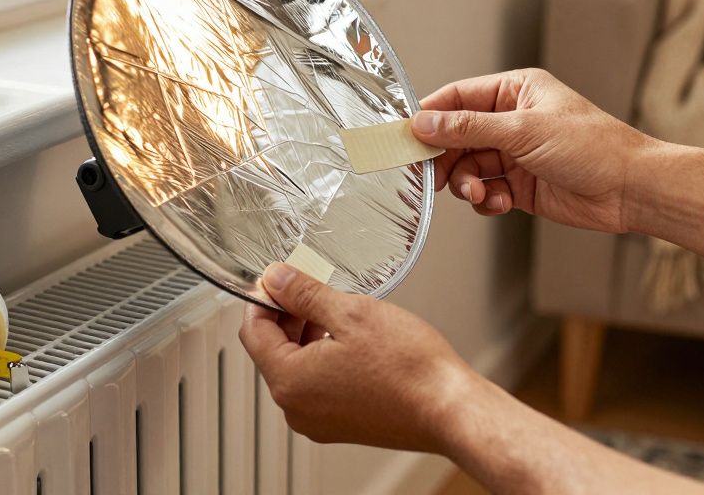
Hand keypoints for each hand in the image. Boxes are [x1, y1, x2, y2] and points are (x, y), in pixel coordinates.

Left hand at [238, 263, 475, 450]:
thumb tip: (275, 279)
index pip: (253, 332)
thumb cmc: (410, 369)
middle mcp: (297, 408)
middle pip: (272, 351)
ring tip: (337, 310)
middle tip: (311, 287)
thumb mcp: (351, 313)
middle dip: (287, 315)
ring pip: (295, 367)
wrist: (450, 409)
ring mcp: (318, 421)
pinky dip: (323, 358)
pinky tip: (349, 339)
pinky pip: (316, 385)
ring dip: (306, 335)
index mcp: (290, 382)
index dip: (263, 298)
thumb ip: (304, 293)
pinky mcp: (340, 425)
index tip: (278, 278)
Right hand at [411, 68, 656, 233]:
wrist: (631, 189)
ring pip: (468, 167)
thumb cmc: (593, 147)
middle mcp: (511, 120)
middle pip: (456, 137)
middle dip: (445, 159)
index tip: (405, 138)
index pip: (457, 98)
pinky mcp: (520, 185)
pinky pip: (485, 190)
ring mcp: (515, 154)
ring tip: (477, 193)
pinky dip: (485, 199)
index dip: (429, 117)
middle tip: (432, 177)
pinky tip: (498, 202)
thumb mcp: (523, 131)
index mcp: (515, 91)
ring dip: (466, 183)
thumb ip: (468, 128)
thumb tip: (423, 123)